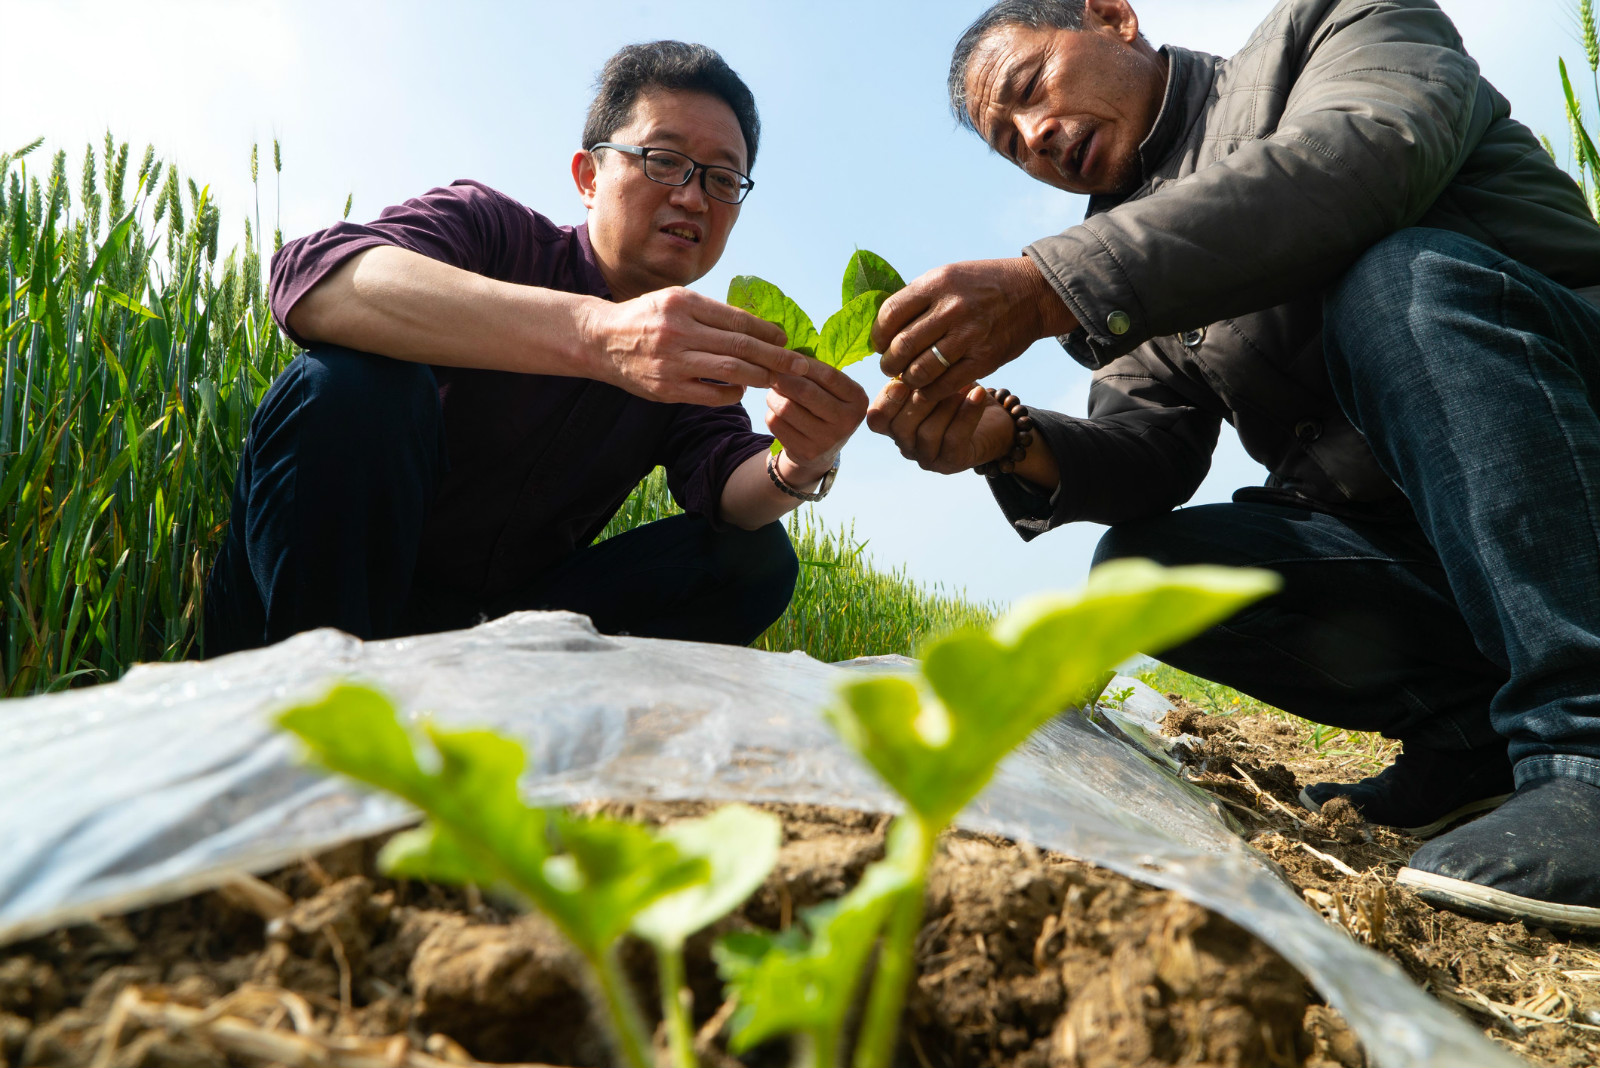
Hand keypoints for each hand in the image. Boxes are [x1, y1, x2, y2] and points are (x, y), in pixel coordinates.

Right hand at [585, 287, 810, 405]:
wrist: (600, 340)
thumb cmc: (644, 317)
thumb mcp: (674, 300)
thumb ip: (709, 312)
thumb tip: (755, 325)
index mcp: (684, 303)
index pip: (737, 319)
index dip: (767, 331)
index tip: (785, 338)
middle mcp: (679, 331)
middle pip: (741, 345)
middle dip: (776, 356)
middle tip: (799, 364)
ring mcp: (672, 362)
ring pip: (731, 369)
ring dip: (760, 375)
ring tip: (777, 378)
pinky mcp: (667, 388)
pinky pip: (712, 394)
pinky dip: (733, 392)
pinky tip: (742, 389)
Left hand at [767, 360, 869, 483]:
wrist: (821, 453)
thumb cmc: (825, 409)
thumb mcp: (833, 392)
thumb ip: (818, 373)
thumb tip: (786, 353)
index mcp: (858, 400)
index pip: (828, 375)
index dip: (803, 363)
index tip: (785, 356)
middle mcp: (847, 421)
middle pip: (805, 391)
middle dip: (782, 377)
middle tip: (770, 371)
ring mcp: (827, 440)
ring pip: (786, 408)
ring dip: (773, 395)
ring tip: (772, 391)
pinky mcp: (806, 452)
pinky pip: (777, 424)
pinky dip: (771, 413)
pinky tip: (775, 411)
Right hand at [866, 378, 1013, 473]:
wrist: (995, 419)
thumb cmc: (959, 395)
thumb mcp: (935, 380)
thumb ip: (917, 374)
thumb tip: (906, 355)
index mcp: (895, 424)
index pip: (877, 419)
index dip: (885, 401)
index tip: (900, 382)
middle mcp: (907, 444)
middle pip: (900, 428)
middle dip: (917, 401)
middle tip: (935, 379)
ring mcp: (929, 457)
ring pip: (927, 433)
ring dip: (944, 405)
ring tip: (962, 385)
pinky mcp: (953, 461)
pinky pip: (955, 438)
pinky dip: (967, 414)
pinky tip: (977, 393)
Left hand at [871, 256, 1076, 402]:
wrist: (1032, 293)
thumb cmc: (982, 286)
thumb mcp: (949, 276)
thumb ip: (918, 298)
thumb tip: (883, 327)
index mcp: (937, 283)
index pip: (890, 314)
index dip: (878, 336)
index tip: (879, 344)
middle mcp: (951, 308)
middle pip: (901, 346)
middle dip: (889, 363)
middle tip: (890, 367)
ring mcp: (969, 335)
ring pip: (920, 370)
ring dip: (907, 380)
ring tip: (908, 378)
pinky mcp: (984, 359)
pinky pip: (944, 385)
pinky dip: (929, 392)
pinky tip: (927, 389)